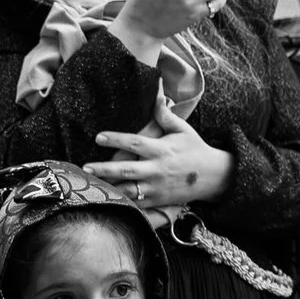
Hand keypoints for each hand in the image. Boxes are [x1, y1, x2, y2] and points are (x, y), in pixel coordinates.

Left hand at [85, 96, 233, 210]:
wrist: (214, 176)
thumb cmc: (196, 149)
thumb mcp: (183, 130)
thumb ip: (166, 116)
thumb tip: (157, 96)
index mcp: (162, 150)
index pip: (135, 143)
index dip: (116, 140)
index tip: (98, 137)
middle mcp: (158, 169)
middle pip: (127, 170)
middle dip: (105, 169)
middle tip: (85, 167)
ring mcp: (157, 187)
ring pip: (129, 189)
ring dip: (109, 187)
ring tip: (90, 184)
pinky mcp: (158, 200)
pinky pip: (137, 203)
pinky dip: (121, 201)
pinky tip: (106, 199)